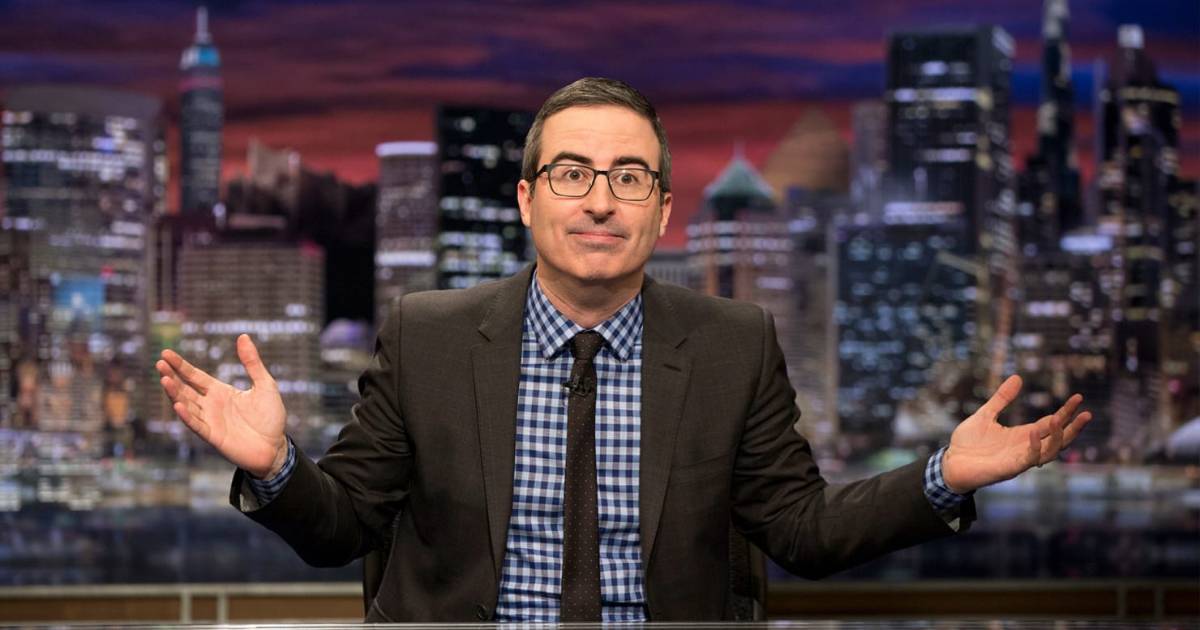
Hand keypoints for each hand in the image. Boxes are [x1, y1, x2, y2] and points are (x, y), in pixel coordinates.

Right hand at [156, 334, 288, 478]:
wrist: (276, 446)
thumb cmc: (271, 417)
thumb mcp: (265, 384)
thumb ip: (252, 362)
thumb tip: (243, 336)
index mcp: (220, 392)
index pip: (195, 376)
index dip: (180, 365)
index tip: (165, 353)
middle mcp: (210, 405)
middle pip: (185, 388)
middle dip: (172, 376)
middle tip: (159, 363)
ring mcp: (210, 421)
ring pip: (187, 405)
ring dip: (175, 393)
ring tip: (164, 379)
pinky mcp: (214, 436)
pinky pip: (197, 425)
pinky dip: (187, 416)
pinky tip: (178, 405)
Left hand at [942, 375, 1092, 493]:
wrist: (950, 463)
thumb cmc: (967, 443)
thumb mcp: (985, 414)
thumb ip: (1002, 398)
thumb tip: (1018, 377)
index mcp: (1022, 435)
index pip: (1050, 423)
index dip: (1065, 412)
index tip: (1078, 397)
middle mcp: (1026, 448)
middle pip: (1058, 439)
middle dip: (1073, 427)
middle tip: (1086, 413)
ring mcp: (1020, 459)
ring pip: (1049, 452)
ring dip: (1056, 437)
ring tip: (1057, 418)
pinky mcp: (1010, 469)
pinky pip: (1029, 459)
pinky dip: (1035, 446)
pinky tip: (1035, 432)